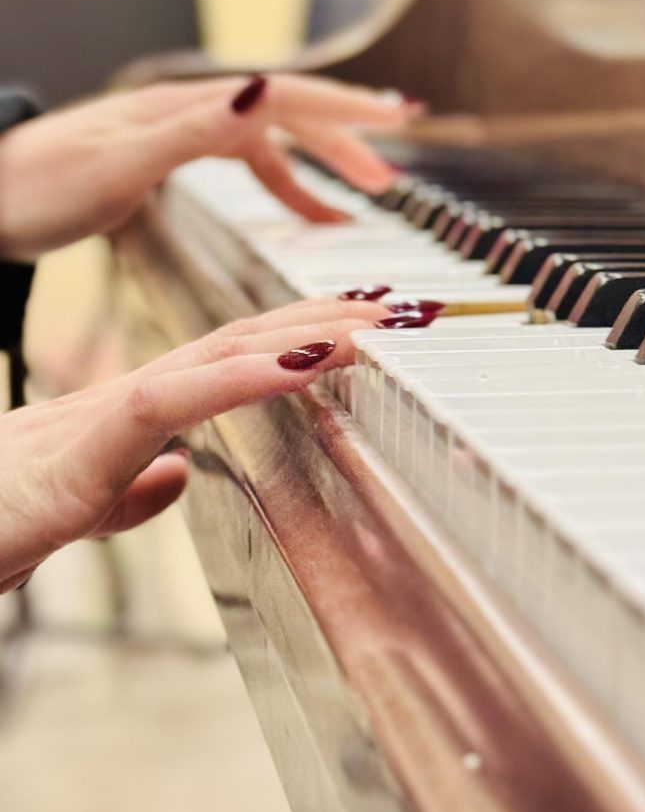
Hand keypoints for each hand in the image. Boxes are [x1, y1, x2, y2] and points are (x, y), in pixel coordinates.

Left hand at [0, 73, 419, 259]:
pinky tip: (305, 212)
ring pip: (274, 141)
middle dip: (346, 142)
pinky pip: (251, 164)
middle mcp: (191, 112)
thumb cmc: (37, 189)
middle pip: (289, 115)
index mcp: (185, 108)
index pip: (284, 97)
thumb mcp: (119, 164)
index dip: (346, 108)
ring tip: (363, 201)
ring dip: (323, 169)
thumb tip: (263, 91)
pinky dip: (288, 187)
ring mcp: (184, 132)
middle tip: (391, 177)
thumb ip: (194, 130)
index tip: (399, 118)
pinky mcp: (175, 156)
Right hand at [0, 297, 389, 589]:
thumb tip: (175, 474)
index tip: (362, 324)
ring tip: (376, 316)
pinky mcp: (86, 444)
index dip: (297, 334)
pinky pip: (178, 397)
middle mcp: (127, 399)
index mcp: (131, 413)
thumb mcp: (78, 511)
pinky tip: (307, 356)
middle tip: (399, 301)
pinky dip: (246, 372)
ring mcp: (108, 414)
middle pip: (240, 337)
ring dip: (306, 329)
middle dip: (324, 315)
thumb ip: (128, 489)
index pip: (229, 357)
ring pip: (219, 352)